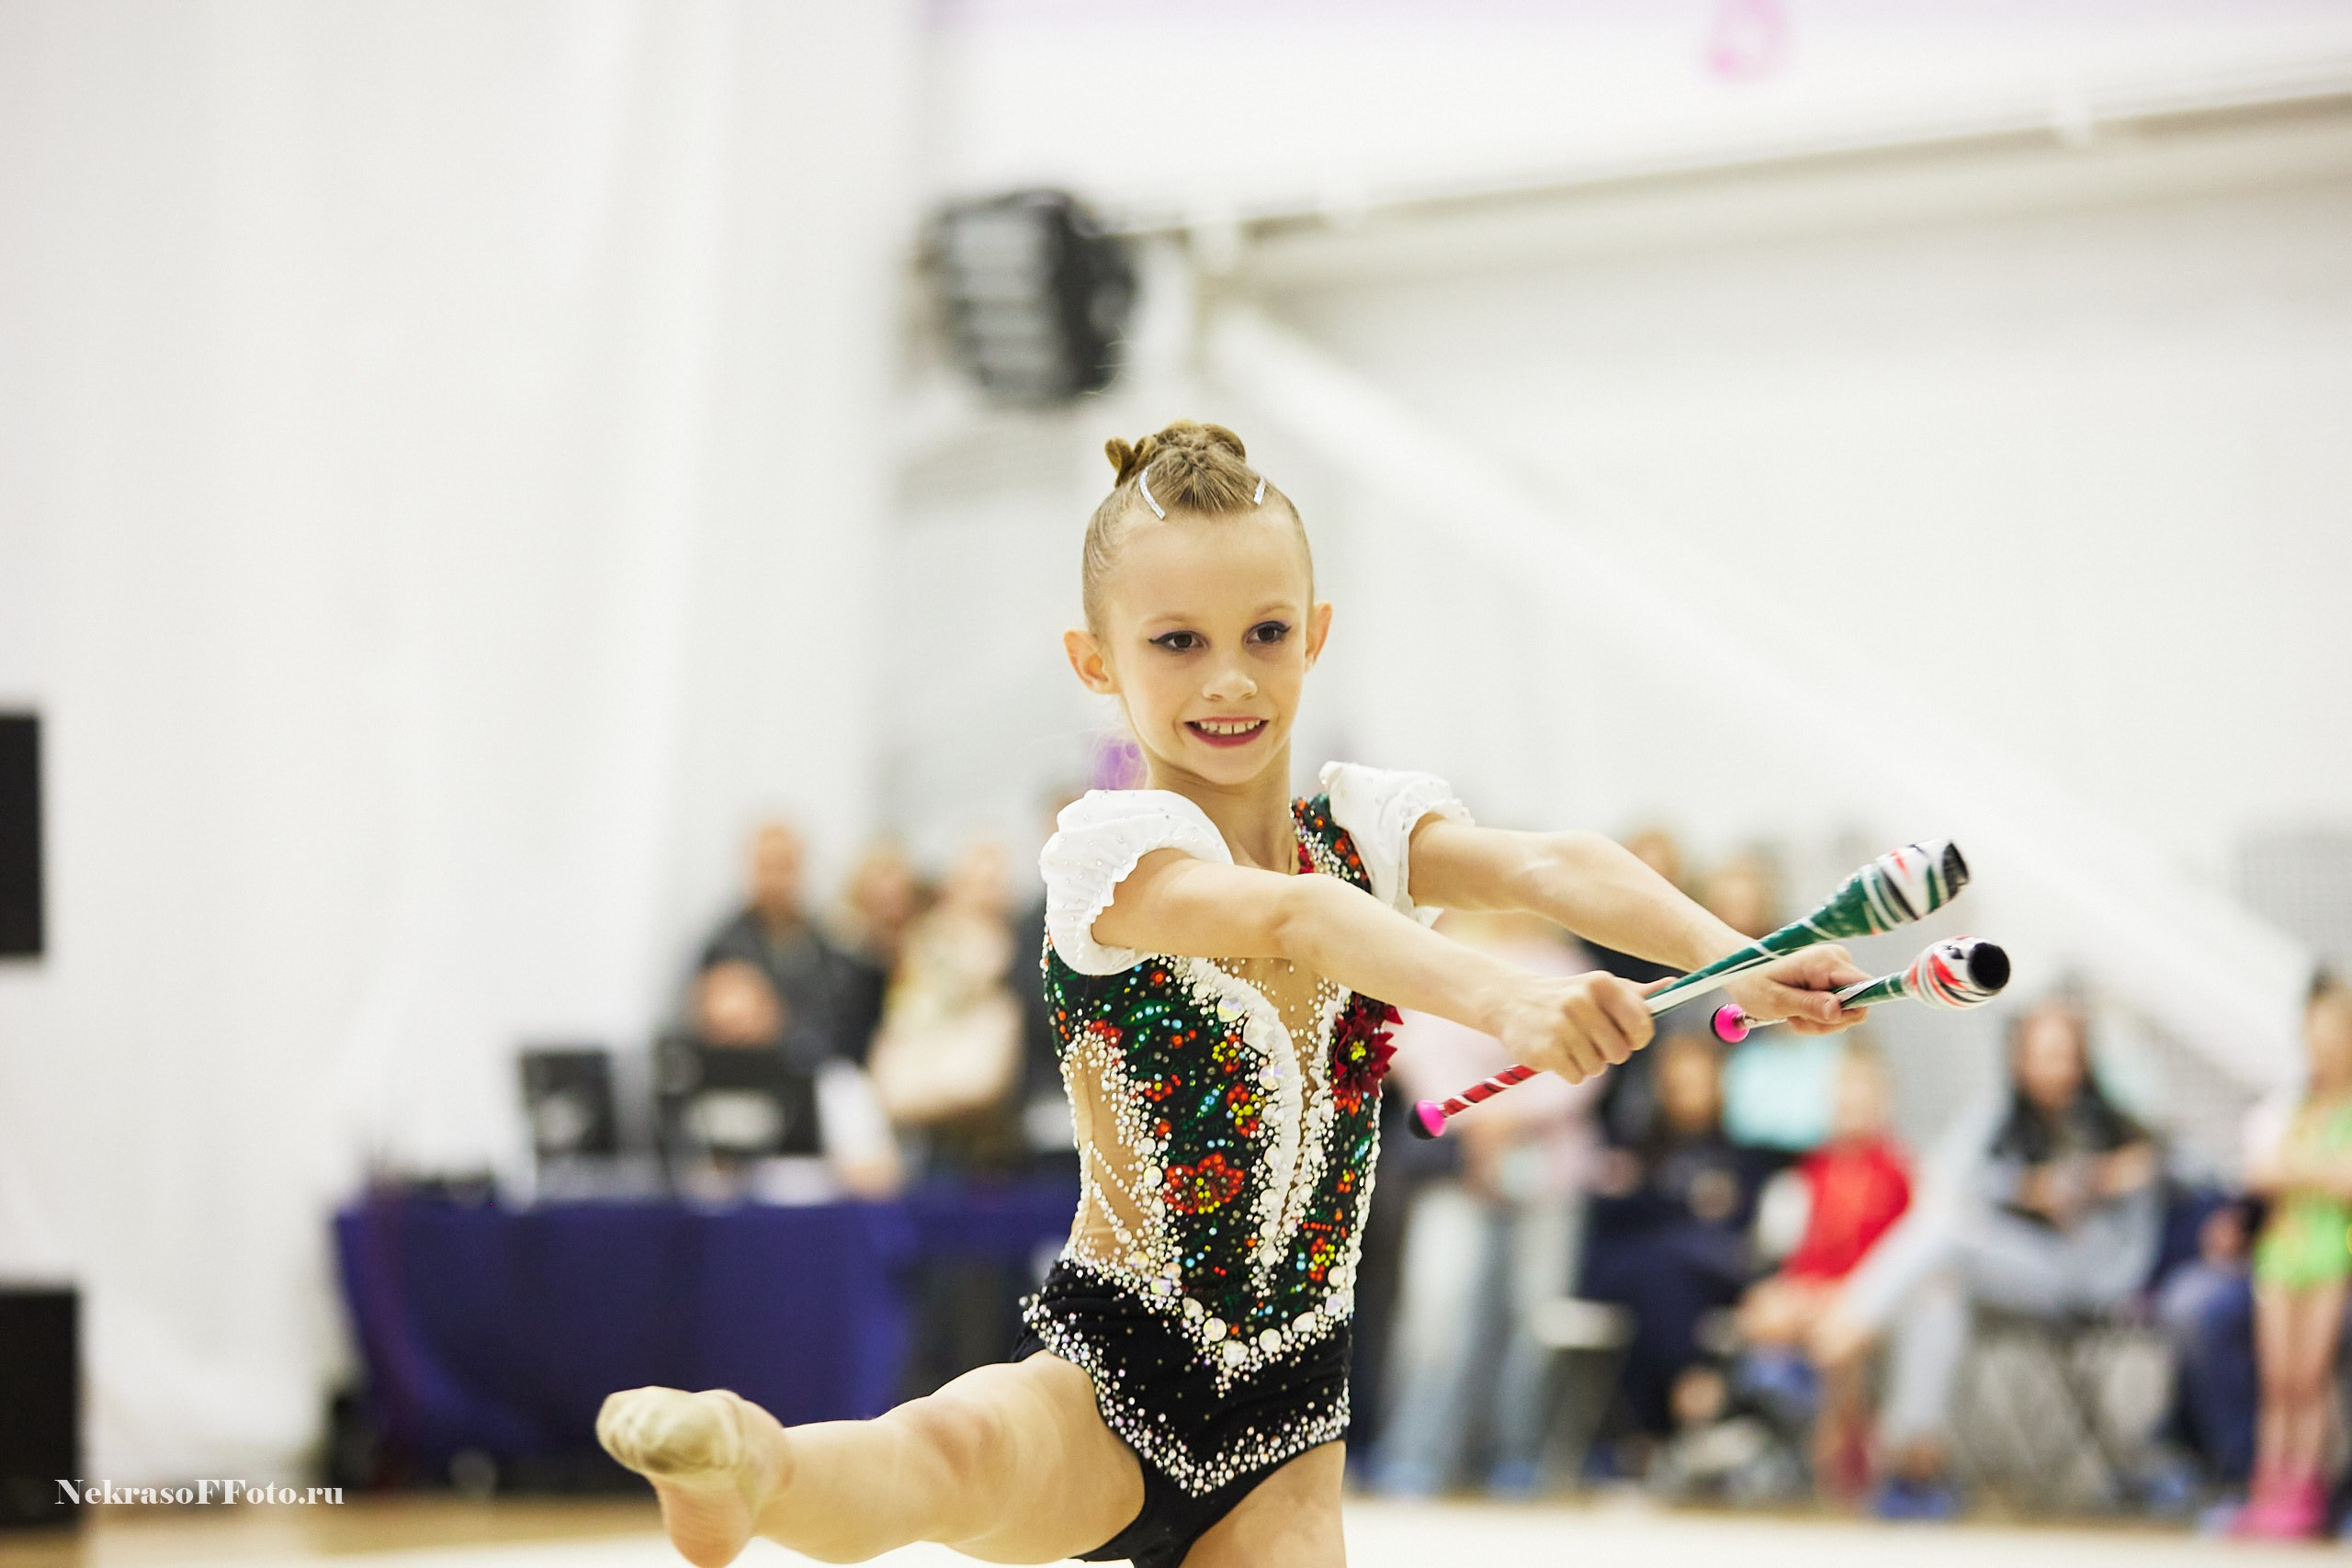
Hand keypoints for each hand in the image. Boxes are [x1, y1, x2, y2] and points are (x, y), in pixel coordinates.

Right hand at [1491, 972, 1656, 1084]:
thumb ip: (1635, 994)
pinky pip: (1576, 1077)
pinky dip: (1569, 1071)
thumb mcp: (1598, 988)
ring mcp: (1561, 1026)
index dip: (1637, 1038)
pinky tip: (1556, 1052)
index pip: (1642, 1025)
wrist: (1512, 1001)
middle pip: (1621, 1053)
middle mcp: (1581, 1001)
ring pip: (1598, 1068)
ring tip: (1570, 1044)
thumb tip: (1674, 984)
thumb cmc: (1567, 996)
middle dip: (1609, 1053)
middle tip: (1591, 1040)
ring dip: (1588, 1063)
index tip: (1626, 1036)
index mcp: (1601, 984)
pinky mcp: (1545, 1050)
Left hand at [1722, 945, 1870, 1034]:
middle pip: (1856, 1007)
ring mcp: (1835, 970)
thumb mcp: (1776, 1000)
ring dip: (1816, 1022)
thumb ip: (1809, 1005)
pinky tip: (1793, 1011)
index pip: (1866, 989)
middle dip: (1826, 1022)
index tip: (1825, 1018)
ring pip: (1844, 1013)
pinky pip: (1834, 1009)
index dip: (1850, 1011)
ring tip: (1790, 1013)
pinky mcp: (1830, 980)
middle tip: (1795, 1018)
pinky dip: (1814, 1017)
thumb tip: (1839, 1010)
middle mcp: (1837, 960)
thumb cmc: (1752, 981)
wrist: (1739, 968)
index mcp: (1826, 961)